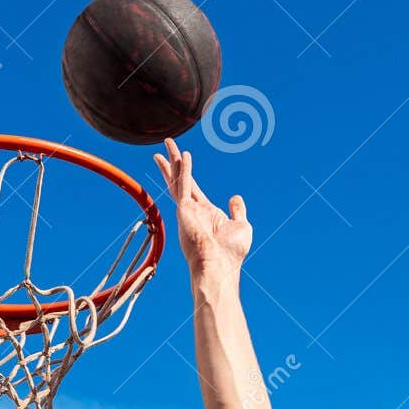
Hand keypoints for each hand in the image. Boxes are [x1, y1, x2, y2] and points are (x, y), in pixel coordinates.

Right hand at [153, 138, 251, 275]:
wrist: (219, 265)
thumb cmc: (230, 253)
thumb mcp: (241, 226)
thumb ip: (237, 210)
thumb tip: (235, 197)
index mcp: (204, 212)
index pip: (192, 187)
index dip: (186, 171)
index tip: (181, 157)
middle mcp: (192, 209)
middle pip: (179, 179)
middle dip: (172, 162)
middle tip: (167, 145)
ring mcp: (187, 209)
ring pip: (177, 178)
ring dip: (172, 160)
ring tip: (168, 143)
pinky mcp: (185, 210)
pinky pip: (185, 184)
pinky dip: (185, 169)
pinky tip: (184, 155)